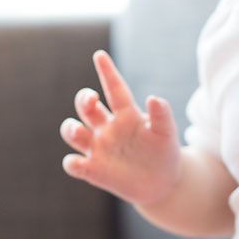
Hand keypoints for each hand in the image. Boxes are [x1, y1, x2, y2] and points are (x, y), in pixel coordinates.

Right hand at [60, 50, 181, 204]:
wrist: (163, 183)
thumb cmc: (164, 152)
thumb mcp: (167, 133)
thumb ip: (162, 115)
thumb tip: (153, 98)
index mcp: (126, 114)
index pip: (114, 89)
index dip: (107, 72)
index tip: (100, 55)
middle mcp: (107, 128)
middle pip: (86, 107)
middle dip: (83, 99)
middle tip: (92, 99)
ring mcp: (98, 148)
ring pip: (73, 132)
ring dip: (71, 129)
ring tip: (80, 131)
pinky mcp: (93, 170)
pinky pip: (73, 164)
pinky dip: (72, 163)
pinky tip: (80, 163)